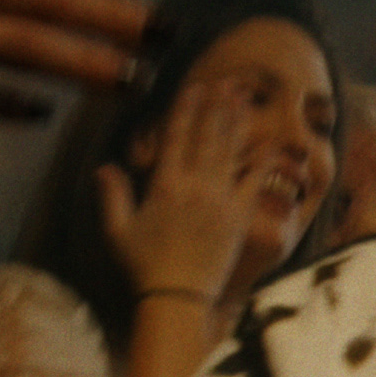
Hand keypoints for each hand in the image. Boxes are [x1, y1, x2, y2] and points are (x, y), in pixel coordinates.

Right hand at [98, 76, 262, 302]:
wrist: (178, 297)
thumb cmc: (144, 266)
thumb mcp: (118, 230)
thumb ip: (113, 195)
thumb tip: (104, 166)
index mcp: (164, 186)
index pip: (176, 137)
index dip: (186, 109)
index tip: (194, 87)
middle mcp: (194, 187)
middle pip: (207, 136)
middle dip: (216, 104)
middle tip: (225, 79)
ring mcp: (220, 200)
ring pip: (230, 151)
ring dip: (236, 121)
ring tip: (243, 96)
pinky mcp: (239, 217)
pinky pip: (253, 182)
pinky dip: (262, 161)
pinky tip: (271, 141)